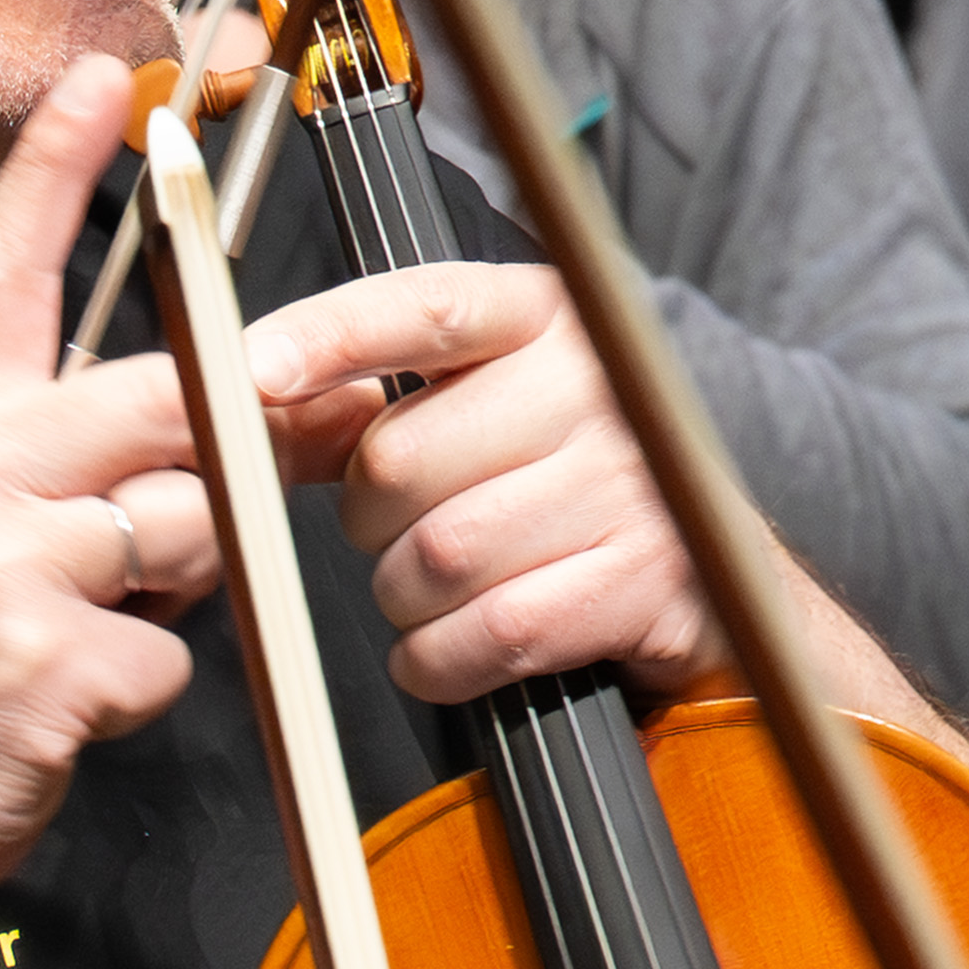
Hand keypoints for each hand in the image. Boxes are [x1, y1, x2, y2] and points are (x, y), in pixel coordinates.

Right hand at [0, 64, 225, 929]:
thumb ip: (64, 476)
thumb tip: (223, 430)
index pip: (1, 272)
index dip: (51, 169)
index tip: (101, 79)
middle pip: (167, 402)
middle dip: (251, 430)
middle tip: (327, 418)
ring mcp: (5, 568)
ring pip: (188, 529)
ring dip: (177, 590)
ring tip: (89, 630)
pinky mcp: (47, 665)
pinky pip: (170, 657)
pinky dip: (141, 693)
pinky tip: (65, 711)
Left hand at [242, 250, 737, 708]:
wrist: (716, 567)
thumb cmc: (570, 485)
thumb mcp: (497, 404)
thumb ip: (394, 396)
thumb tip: (258, 401)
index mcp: (547, 320)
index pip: (426, 307)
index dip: (330, 336)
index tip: (252, 371)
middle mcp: (597, 385)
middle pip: (399, 460)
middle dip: (368, 521)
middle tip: (399, 533)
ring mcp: (630, 481)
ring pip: (437, 557)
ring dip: (405, 600)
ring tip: (438, 594)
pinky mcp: (646, 576)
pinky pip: (490, 632)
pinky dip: (441, 661)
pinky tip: (450, 651)